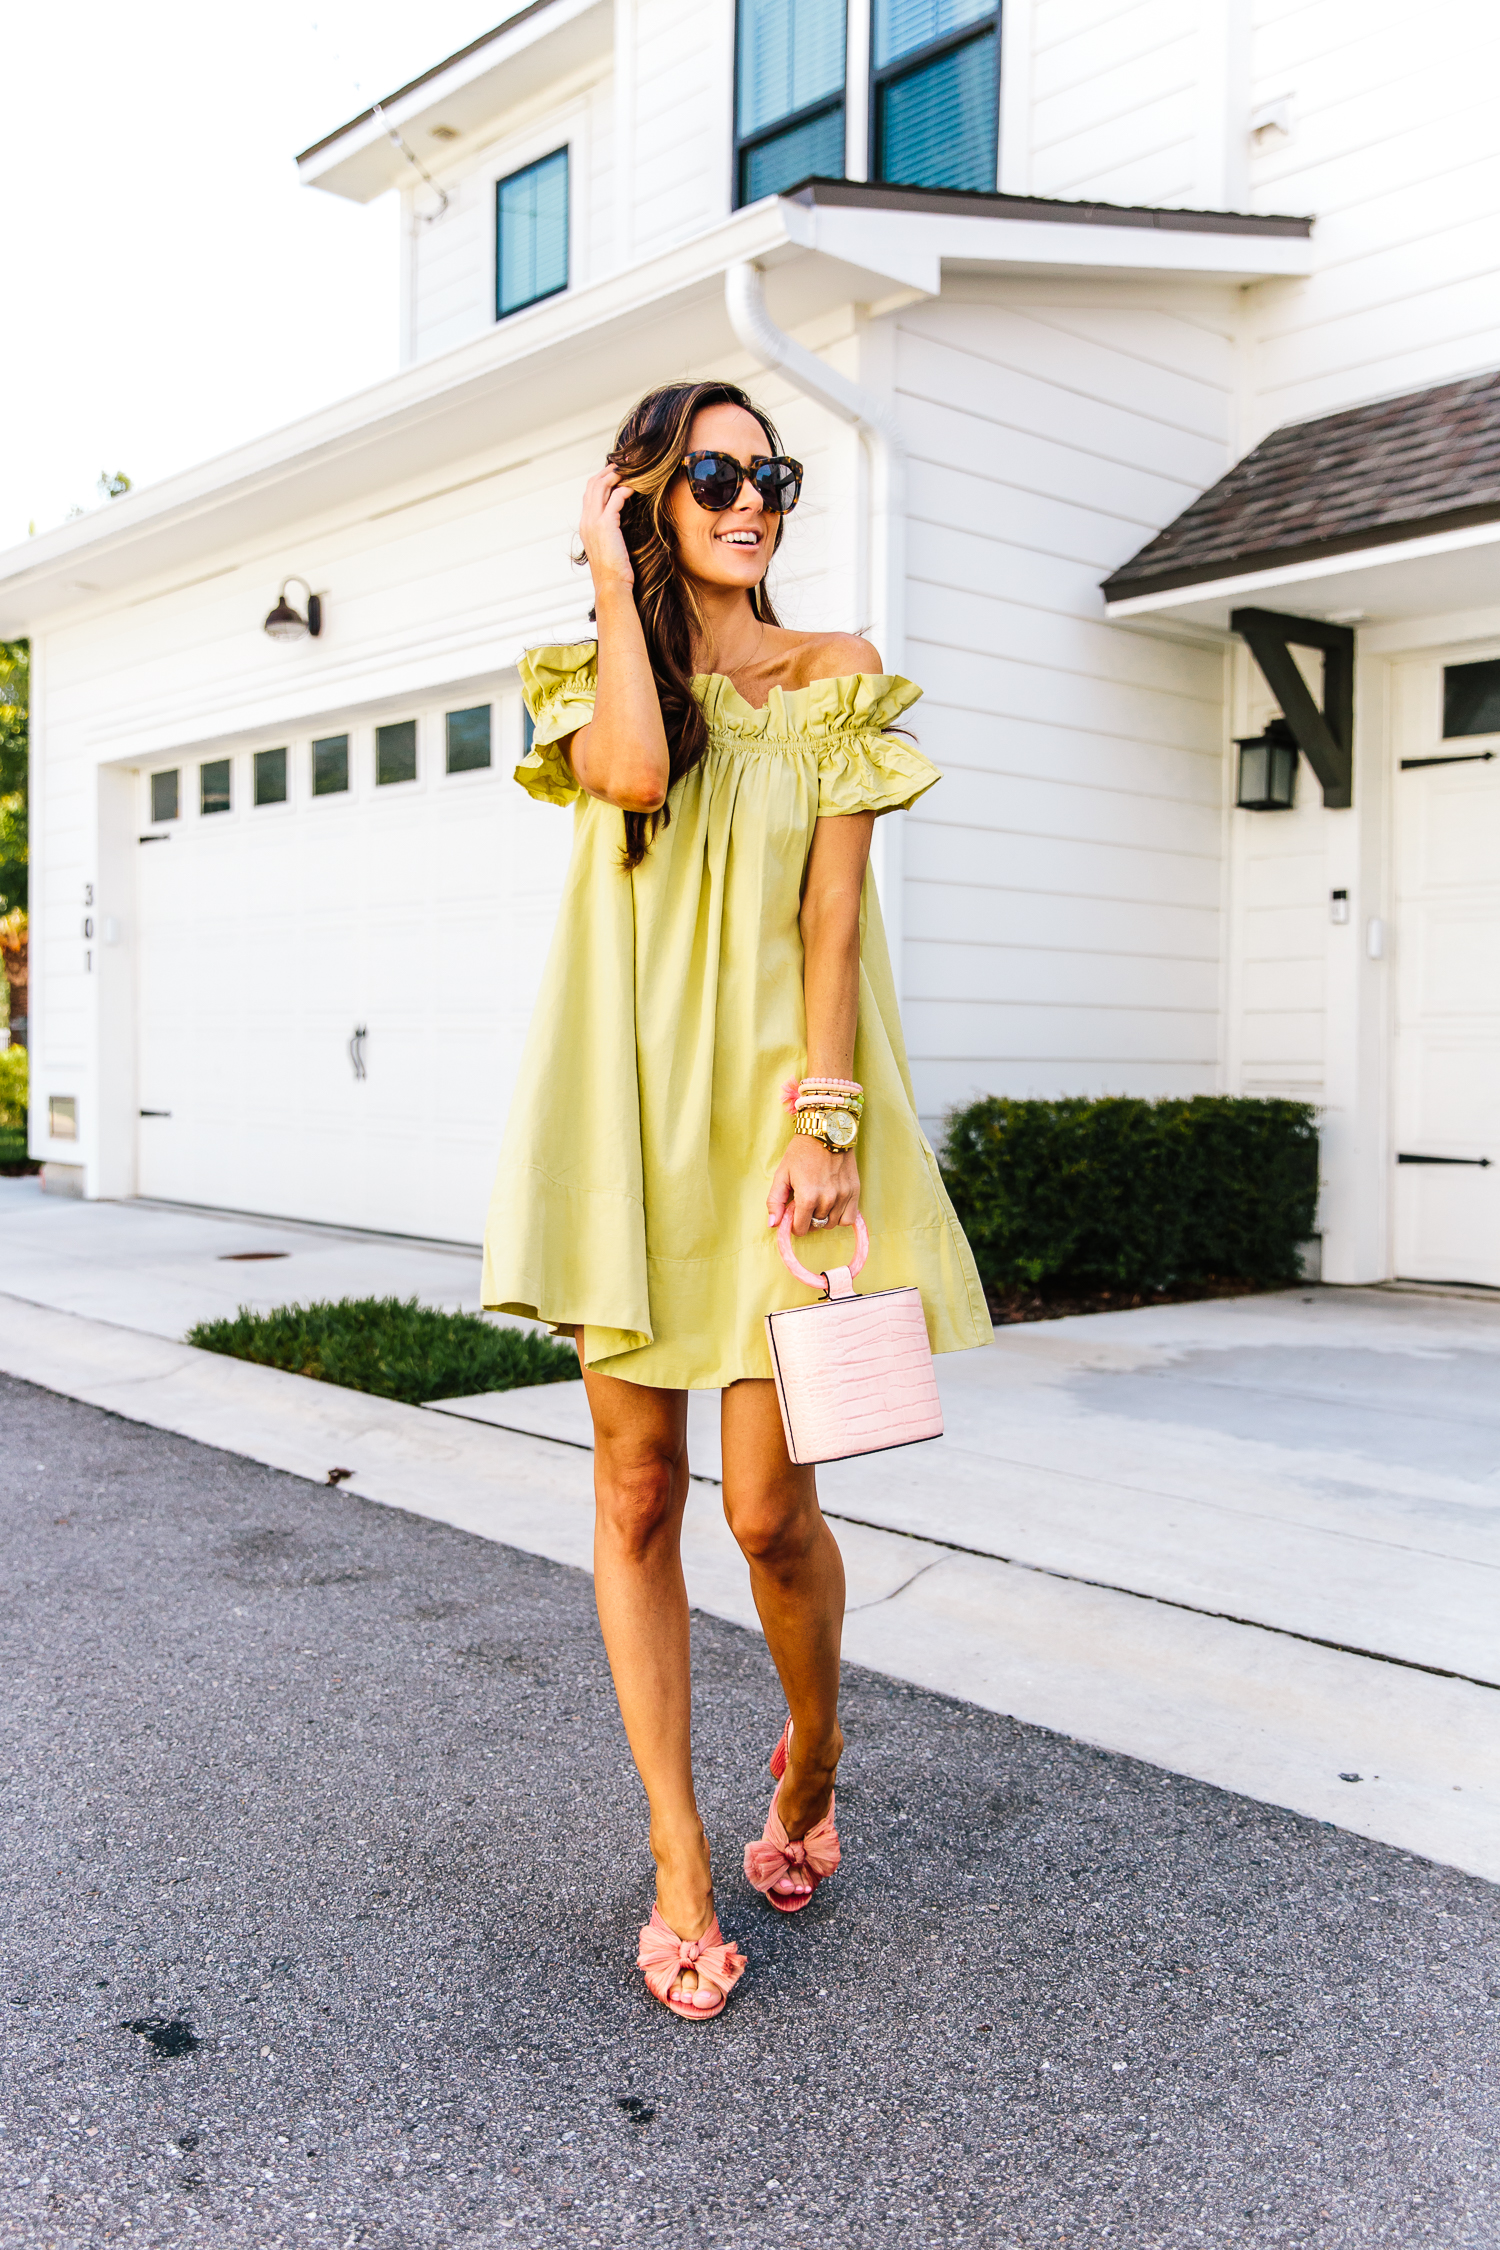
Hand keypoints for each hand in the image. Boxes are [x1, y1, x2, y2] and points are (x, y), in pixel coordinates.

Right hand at [578, 466, 634, 592]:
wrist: (611, 586)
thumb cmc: (614, 572)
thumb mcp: (609, 547)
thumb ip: (610, 532)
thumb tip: (620, 524)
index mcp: (585, 525)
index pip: (589, 493)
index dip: (602, 480)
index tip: (616, 474)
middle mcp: (586, 520)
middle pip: (592, 484)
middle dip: (608, 471)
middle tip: (624, 465)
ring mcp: (593, 521)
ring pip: (601, 486)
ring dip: (615, 476)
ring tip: (630, 471)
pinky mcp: (606, 524)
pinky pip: (615, 497)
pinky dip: (625, 489)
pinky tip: (634, 488)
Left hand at [767, 1137, 860, 1236]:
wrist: (826, 1132)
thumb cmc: (801, 1152)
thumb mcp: (781, 1174)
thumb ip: (774, 1201)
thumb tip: (773, 1225)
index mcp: (807, 1197)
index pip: (800, 1229)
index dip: (794, 1224)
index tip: (793, 1213)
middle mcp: (827, 1200)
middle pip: (816, 1227)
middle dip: (808, 1219)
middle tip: (805, 1204)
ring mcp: (843, 1197)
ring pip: (832, 1224)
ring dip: (823, 1218)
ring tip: (818, 1202)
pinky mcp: (855, 1191)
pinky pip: (849, 1219)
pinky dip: (840, 1217)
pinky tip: (833, 1205)